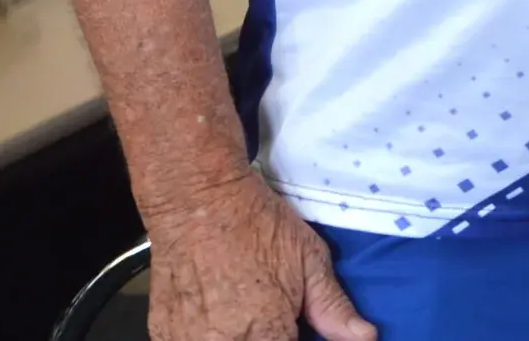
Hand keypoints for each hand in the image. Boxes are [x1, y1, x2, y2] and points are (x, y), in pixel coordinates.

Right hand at [143, 169, 374, 340]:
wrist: (198, 201)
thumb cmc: (256, 226)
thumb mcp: (309, 261)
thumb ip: (333, 309)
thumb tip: (365, 338)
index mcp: (264, 334)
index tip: (298, 330)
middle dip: (273, 337)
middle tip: (276, 318)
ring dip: (243, 338)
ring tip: (248, 315)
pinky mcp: (162, 336)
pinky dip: (210, 337)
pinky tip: (220, 320)